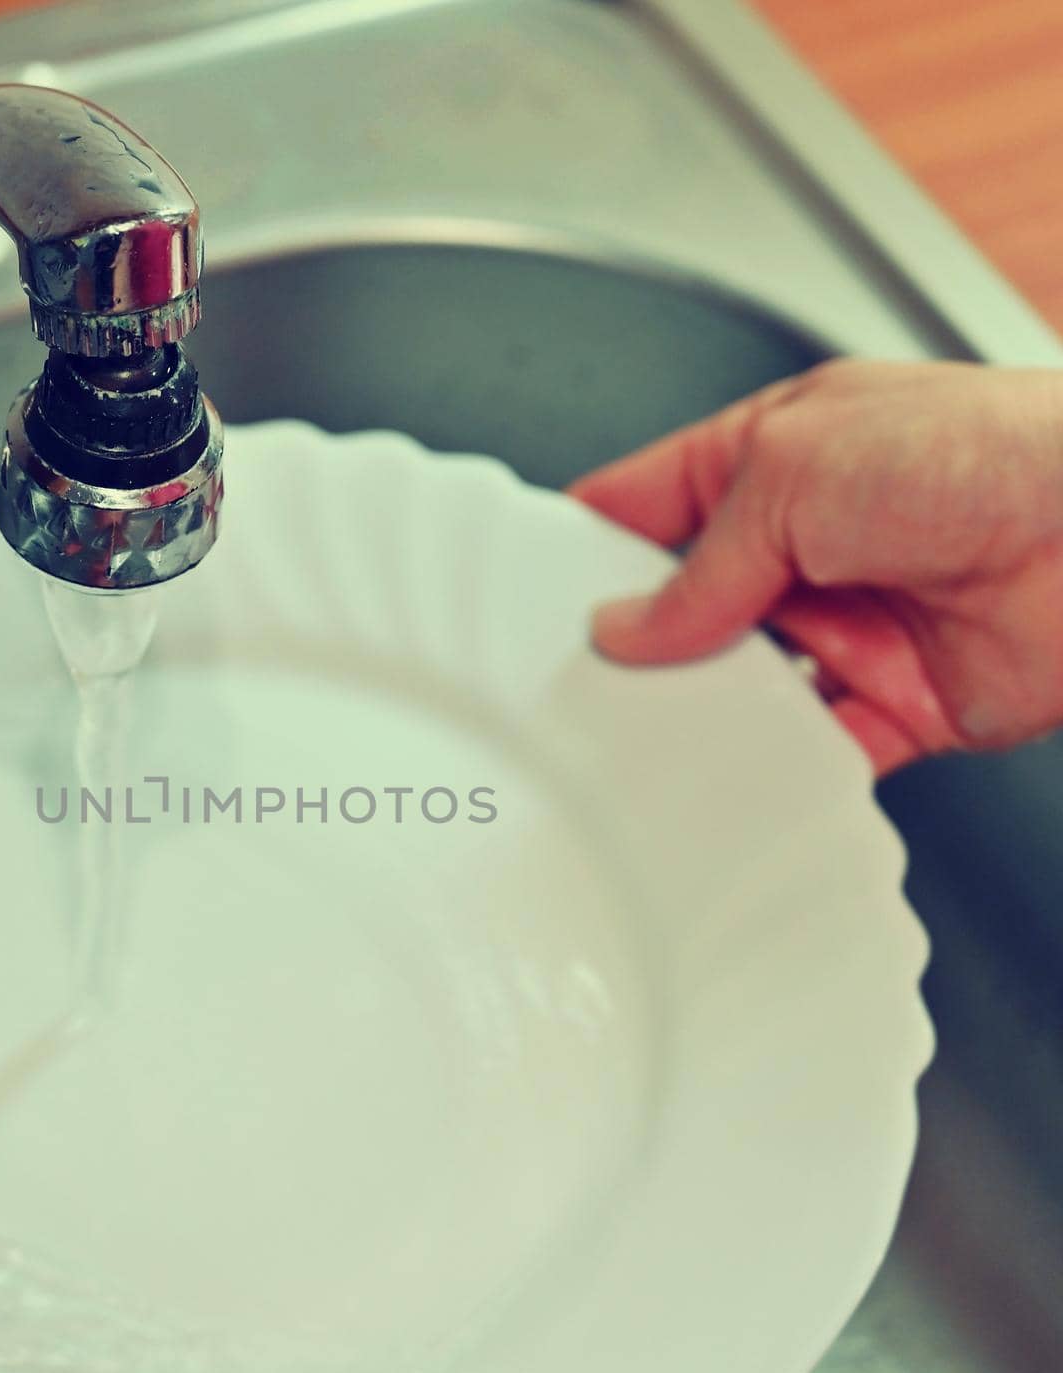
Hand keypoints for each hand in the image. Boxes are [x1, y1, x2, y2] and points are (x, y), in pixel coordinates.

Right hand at [569, 358, 1062, 773]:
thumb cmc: (992, 453)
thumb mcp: (797, 473)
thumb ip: (701, 564)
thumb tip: (628, 626)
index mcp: (778, 458)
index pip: (651, 502)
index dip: (587, 539)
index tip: (528, 584)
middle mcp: (811, 542)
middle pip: (689, 606)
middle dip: (637, 640)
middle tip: (575, 676)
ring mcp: (853, 624)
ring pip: (741, 685)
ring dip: (702, 709)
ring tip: (645, 730)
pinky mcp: (898, 701)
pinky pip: (815, 749)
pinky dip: (777, 770)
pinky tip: (736, 772)